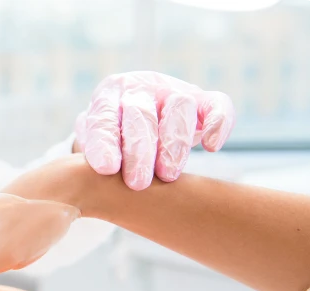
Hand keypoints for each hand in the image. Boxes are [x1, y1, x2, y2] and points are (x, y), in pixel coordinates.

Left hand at [75, 71, 235, 189]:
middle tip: (137, 183)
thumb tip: (94, 169)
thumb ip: (91, 154)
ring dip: (173, 144)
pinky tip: (211, 146)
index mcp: (107, 96)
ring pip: (178, 108)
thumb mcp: (93, 146)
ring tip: (167, 176)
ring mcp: (173, 91)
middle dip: (139, 151)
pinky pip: (217, 105)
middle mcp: (140, 88)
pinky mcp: (203, 100)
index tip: (106, 169)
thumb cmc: (110, 143)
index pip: (104, 117)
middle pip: (140, 114)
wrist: (136, 124)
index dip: (105, 142)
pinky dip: (218, 122)